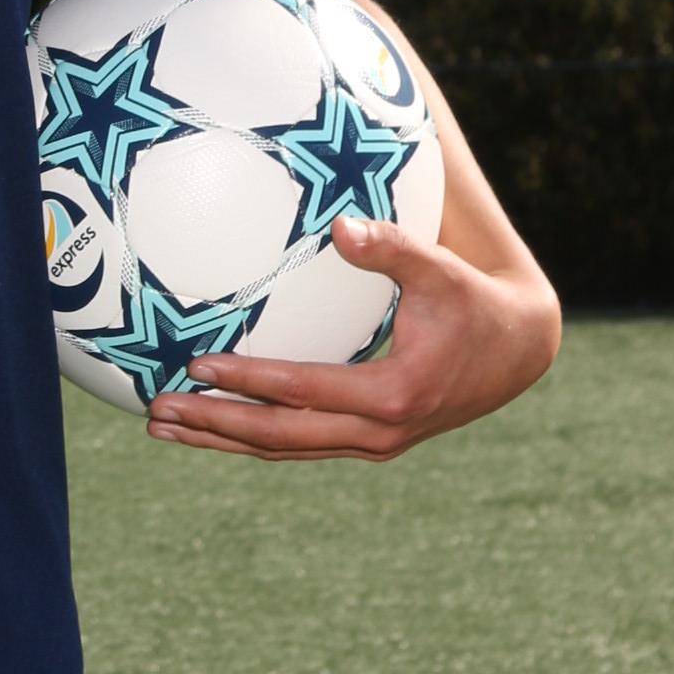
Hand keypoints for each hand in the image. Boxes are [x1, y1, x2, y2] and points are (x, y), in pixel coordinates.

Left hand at [146, 215, 560, 461]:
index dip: (247, 380)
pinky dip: (252, 438)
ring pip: (286, 449)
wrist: (518, 352)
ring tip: (163, 428)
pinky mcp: (370, 442)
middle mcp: (382, 432)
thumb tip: (341, 224)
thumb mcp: (440, 271)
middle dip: (215, 425)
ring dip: (223, 440)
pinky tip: (210, 425)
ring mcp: (375, 444)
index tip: (196, 365)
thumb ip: (392, 247)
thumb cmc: (473, 301)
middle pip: (282, 436)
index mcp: (395, 393)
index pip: (303, 391)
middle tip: (155, 412)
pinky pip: (301, 444)